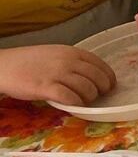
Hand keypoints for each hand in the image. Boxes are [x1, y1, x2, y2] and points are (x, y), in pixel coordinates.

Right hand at [0, 44, 115, 105]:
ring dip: (89, 98)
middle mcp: (68, 61)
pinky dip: (75, 103)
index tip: (109, 86)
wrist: (3, 65)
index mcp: (72, 52)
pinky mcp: (45, 87)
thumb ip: (74, 61)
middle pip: (98, 78)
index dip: (109, 78)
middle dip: (102, 90)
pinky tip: (72, 104)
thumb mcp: (56, 54)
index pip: (101, 65)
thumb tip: (93, 75)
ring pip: (87, 89)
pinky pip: (70, 98)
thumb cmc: (29, 61)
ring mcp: (57, 74)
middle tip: (98, 96)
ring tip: (83, 101)